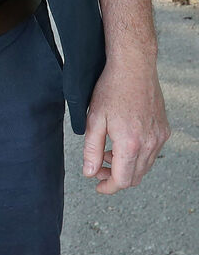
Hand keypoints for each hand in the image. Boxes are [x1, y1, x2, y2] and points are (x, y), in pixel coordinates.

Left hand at [82, 55, 169, 194]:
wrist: (134, 67)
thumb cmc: (112, 89)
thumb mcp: (94, 119)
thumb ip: (91, 149)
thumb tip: (90, 172)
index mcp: (130, 143)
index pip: (122, 180)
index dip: (108, 187)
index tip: (97, 185)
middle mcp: (149, 144)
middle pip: (135, 177)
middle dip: (115, 178)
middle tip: (98, 168)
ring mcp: (159, 137)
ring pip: (145, 166)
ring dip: (126, 166)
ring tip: (108, 152)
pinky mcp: (164, 130)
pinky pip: (152, 152)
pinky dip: (137, 155)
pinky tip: (123, 142)